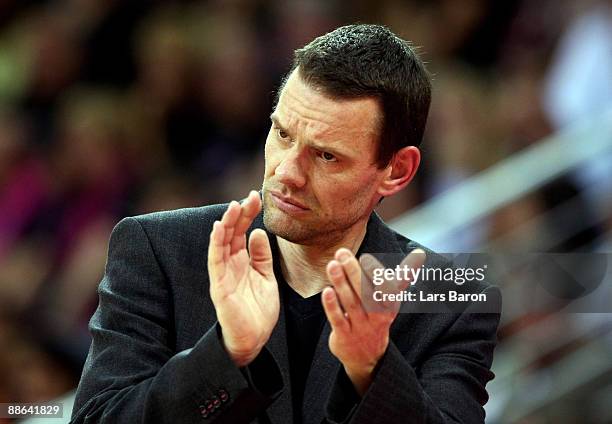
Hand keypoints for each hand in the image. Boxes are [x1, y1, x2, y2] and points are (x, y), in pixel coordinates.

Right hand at [208, 191, 279, 366]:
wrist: (253, 339)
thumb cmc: (258, 310)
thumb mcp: (266, 278)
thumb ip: (262, 256)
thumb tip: (259, 232)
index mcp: (242, 262)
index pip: (242, 232)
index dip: (248, 215)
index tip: (257, 197)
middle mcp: (230, 265)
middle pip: (232, 234)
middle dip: (239, 214)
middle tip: (249, 196)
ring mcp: (223, 274)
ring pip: (221, 243)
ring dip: (226, 224)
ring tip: (233, 206)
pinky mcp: (219, 286)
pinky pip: (215, 261)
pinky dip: (216, 243)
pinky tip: (220, 228)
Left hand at [322, 248, 425, 394]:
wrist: (368, 358)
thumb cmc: (377, 318)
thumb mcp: (391, 300)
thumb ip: (402, 277)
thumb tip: (419, 253)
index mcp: (390, 306)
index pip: (385, 289)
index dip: (376, 274)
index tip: (366, 258)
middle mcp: (377, 317)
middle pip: (366, 293)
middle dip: (353, 271)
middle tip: (342, 253)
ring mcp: (360, 328)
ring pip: (351, 303)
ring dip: (341, 283)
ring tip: (332, 265)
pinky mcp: (344, 337)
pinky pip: (338, 320)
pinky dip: (332, 306)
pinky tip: (327, 291)